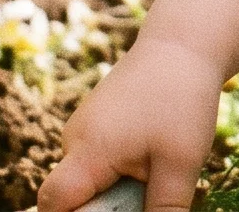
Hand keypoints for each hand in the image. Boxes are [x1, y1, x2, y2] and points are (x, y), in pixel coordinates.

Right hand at [38, 37, 226, 211]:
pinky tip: (155, 158)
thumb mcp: (181, 165)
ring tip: (158, 172)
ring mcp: (85, 128)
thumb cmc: (183, 100)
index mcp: (86, 151)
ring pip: (90, 179)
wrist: (185, 43)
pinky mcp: (99, 123)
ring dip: (118, 189)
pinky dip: (123, 170)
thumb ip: (164, 210)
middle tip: (145, 193)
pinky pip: (101, 160)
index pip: (54, 204)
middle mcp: (75, 139)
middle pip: (73, 196)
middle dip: (105, 207)